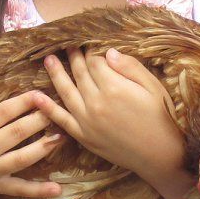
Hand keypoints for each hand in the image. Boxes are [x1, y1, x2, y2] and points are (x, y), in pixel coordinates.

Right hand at [0, 66, 66, 198]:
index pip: (1, 113)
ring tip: (63, 136)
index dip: (22, 103)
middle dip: (39, 120)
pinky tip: (58, 188)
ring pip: (22, 159)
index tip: (39, 93)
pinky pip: (19, 189)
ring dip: (44, 148)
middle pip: (16, 133)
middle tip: (58, 109)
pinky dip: (38, 190)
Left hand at [35, 48, 181, 175]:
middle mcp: (96, 102)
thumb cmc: (161, 118)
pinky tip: (38, 97)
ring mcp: (87, 120)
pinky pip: (61, 119)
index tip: (87, 43)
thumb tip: (108, 52)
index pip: (95, 62)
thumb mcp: (153, 87)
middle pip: (80, 73)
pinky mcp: (83, 136)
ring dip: (56, 74)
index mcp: (114, 87)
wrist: (159, 155)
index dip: (91, 50)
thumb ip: (130, 68)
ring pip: (66, 91)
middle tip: (67, 46)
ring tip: (48, 60)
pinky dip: (48, 108)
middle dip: (73, 57)